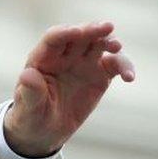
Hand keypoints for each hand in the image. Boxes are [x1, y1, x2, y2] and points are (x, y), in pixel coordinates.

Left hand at [4, 22, 134, 157]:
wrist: (43, 131)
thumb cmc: (30, 116)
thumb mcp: (27, 108)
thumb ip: (30, 92)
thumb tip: (27, 75)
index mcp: (42, 59)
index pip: (53, 38)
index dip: (65, 33)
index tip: (78, 32)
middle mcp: (64, 56)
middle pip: (80, 35)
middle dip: (92, 29)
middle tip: (107, 28)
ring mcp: (83, 63)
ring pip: (99, 44)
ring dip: (109, 41)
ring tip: (117, 48)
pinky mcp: (100, 75)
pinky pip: (115, 65)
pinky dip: (124, 67)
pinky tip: (129, 77)